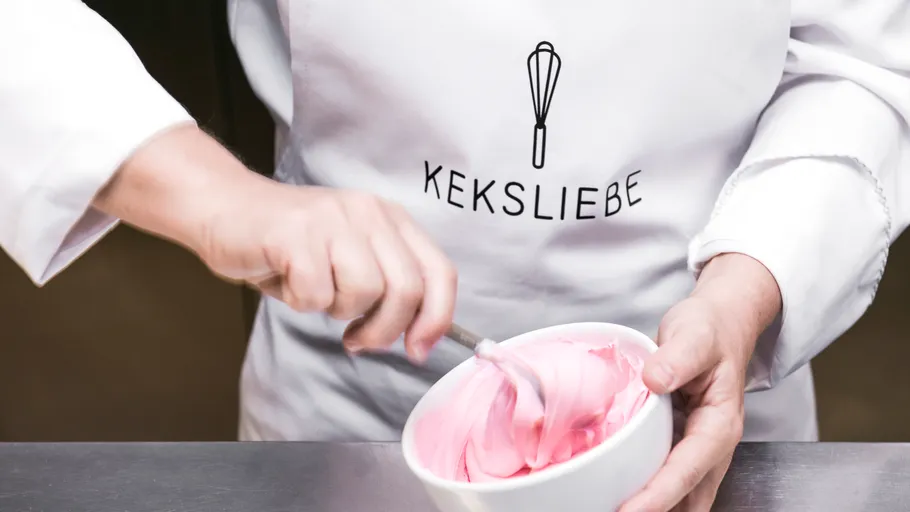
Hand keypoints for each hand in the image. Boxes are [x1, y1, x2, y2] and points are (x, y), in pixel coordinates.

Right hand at [205, 183, 456, 358]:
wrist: (225, 209)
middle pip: (407, 289)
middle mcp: (369, 213)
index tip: (417, 350)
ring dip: (336, 310)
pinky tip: (285, 279)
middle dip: (383, 329)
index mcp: (390, 219)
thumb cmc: (290, 245)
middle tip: (356, 339)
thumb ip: (386, 287)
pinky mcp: (297, 234)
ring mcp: (334, 220)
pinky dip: (299, 302)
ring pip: (364, 293)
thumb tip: (417, 340)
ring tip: (313, 290)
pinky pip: (316, 294)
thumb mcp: (350, 258)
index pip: (440, 272)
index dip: (437, 319)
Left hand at [619, 253, 780, 511]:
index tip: (629, 511)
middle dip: (657, 511)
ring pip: (684, 498)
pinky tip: (620, 495)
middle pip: (689, 498)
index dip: (658, 494)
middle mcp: (713, 447)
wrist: (721, 324)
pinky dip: (651, 496)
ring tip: (612, 509)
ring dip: (656, 507)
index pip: (687, 469)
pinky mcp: (683, 447)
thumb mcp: (694, 335)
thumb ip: (678, 356)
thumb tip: (655, 379)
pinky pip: (671, 482)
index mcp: (719, 425)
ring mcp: (699, 451)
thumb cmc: (709, 330)